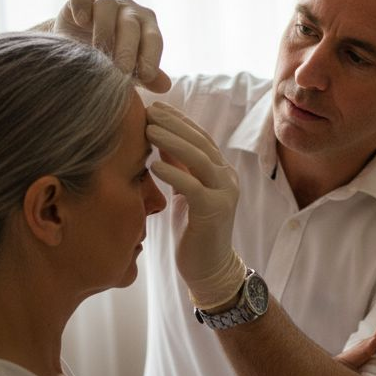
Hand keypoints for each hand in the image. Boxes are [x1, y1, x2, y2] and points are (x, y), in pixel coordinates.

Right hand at [53, 0, 170, 92]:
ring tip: (97, 53)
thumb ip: (147, 78)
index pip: (154, 38)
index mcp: (146, 25)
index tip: (145, 76)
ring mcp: (104, 0)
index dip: (151, 57)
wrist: (77, 47)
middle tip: (121, 71)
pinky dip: (81, 5)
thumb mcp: (130, 70)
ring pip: (107, 5)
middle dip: (127, 48)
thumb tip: (165, 86)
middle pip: (131, 24)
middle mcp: (128, 9)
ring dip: (104, 29)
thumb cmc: (111, 59)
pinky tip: (80, 21)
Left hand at [145, 102, 240, 300]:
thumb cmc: (194, 231)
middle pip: (200, 142)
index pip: (200, 137)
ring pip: (199, 159)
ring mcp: (224, 194)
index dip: (178, 120)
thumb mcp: (184, 192)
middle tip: (149, 110)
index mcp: (220, 171)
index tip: (155, 107)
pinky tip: (154, 164)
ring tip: (148, 129)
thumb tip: (159, 135)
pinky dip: (174, 172)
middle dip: (174, 124)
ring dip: (172, 141)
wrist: (210, 269)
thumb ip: (177, 165)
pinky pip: (193, 186)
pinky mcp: (214, 211)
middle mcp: (227, 178)